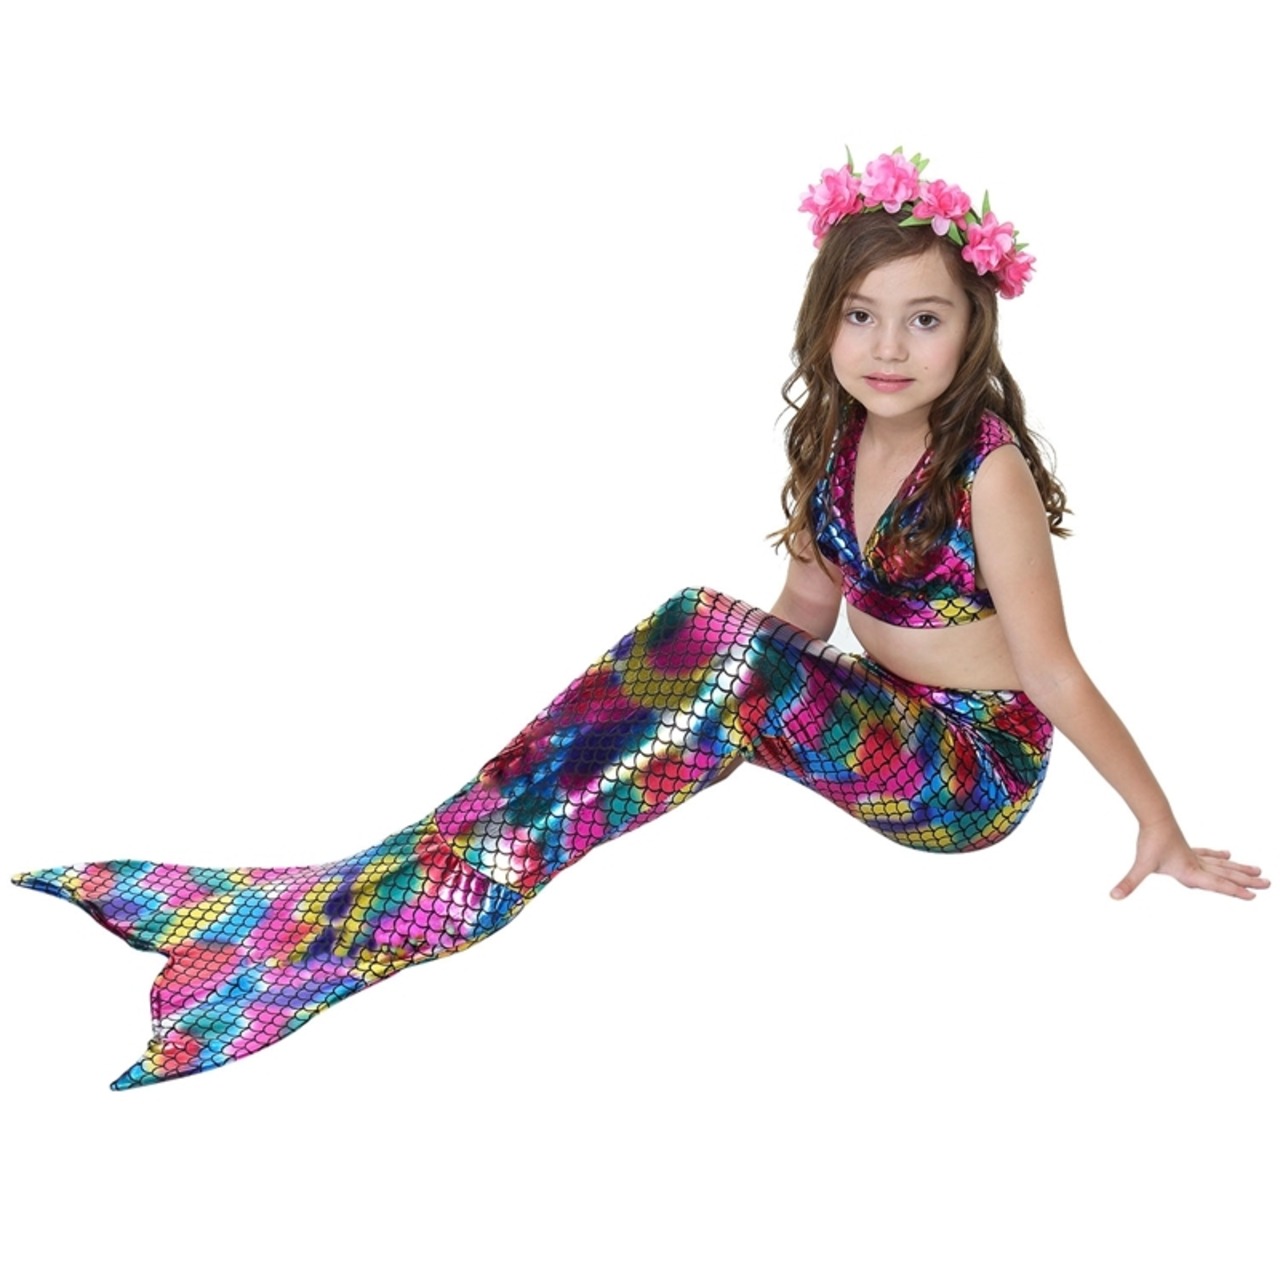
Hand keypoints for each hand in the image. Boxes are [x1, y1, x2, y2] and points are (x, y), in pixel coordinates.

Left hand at [1111, 818, 1268, 900]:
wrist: (1154, 817)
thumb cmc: (1150, 842)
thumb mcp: (1140, 865)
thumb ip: (1129, 883)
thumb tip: (1113, 896)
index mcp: (1190, 871)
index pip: (1217, 884)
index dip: (1234, 891)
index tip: (1253, 896)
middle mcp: (1196, 864)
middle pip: (1226, 874)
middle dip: (1246, 881)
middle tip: (1268, 884)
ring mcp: (1194, 854)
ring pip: (1222, 864)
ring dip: (1239, 869)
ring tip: (1258, 871)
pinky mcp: (1188, 847)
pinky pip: (1208, 854)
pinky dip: (1218, 856)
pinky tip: (1227, 854)